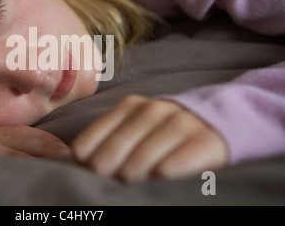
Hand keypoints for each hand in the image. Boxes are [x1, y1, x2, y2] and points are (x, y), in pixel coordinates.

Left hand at [71, 95, 227, 182]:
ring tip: (137, 185)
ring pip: (139, 163)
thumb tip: (75, 162)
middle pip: (112, 154)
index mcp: (129, 107)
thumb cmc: (164, 135)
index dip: (84, 166)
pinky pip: (171, 167)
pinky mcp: (205, 141)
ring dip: (133, 179)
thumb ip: (106, 141)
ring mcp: (180, 123)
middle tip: (115, 183)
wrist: (216, 123)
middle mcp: (153, 111)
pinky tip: (159, 179)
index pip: (88, 143)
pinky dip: (160, 177)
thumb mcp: (134, 130)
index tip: (88, 177)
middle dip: (107, 175)